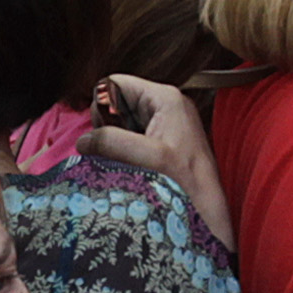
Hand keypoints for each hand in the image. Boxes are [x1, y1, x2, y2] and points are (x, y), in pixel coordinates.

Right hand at [83, 73, 232, 244]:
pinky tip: (134, 167)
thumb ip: (113, 143)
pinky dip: (123, 151)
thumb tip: (83, 142)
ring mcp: (162, 123)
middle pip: (115, 104)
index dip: (102, 106)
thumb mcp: (150, 158)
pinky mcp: (160, 141)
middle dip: (108, 127)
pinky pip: (129, 138)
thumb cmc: (188, 182)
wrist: (209, 209)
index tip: (106, 133)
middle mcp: (164, 105)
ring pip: (120, 123)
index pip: (114, 84)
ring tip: (130, 161)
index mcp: (164, 97)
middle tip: (120, 151)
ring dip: (114, 142)